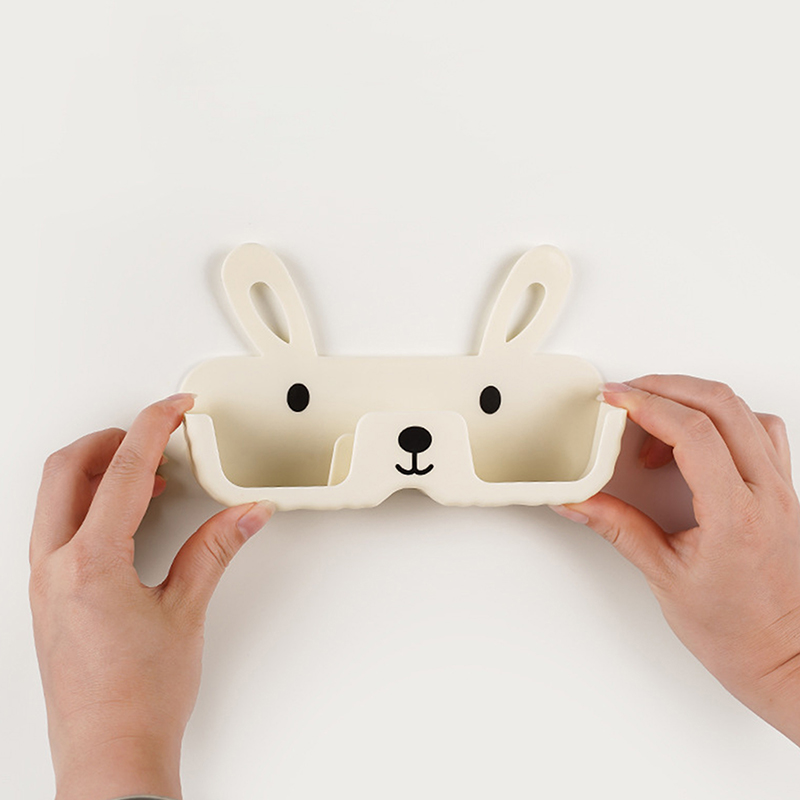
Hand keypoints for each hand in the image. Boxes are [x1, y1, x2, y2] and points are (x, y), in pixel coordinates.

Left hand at [29, 394, 274, 799]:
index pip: (125, 472)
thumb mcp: (185, 613)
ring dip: (97, 471)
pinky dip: (88, 505)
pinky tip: (128, 519)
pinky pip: (57, 529)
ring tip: (149, 473)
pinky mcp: (47, 599)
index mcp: (89, 563)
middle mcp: (54, 567)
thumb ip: (215, 550)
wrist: (110, 758)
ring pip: (54, 497)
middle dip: (112, 439)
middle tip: (156, 433)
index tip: (177, 409)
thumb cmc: (139, 700)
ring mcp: (43, 583)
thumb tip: (246, 512)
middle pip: (67, 469)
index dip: (155, 428)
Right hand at [551, 374, 799, 743]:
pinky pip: (761, 430)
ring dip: (693, 399)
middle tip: (627, 395)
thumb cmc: (737, 631)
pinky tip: (697, 438)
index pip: (693, 432)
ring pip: (743, 410)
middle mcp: (766, 493)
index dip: (647, 404)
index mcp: (736, 514)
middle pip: (721, 404)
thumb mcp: (664, 577)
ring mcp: (780, 488)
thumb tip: (579, 501)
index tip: (615, 398)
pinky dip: (723, 419)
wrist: (785, 656)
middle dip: (665, 387)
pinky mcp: (783, 490)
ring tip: (654, 416)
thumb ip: (617, 527)